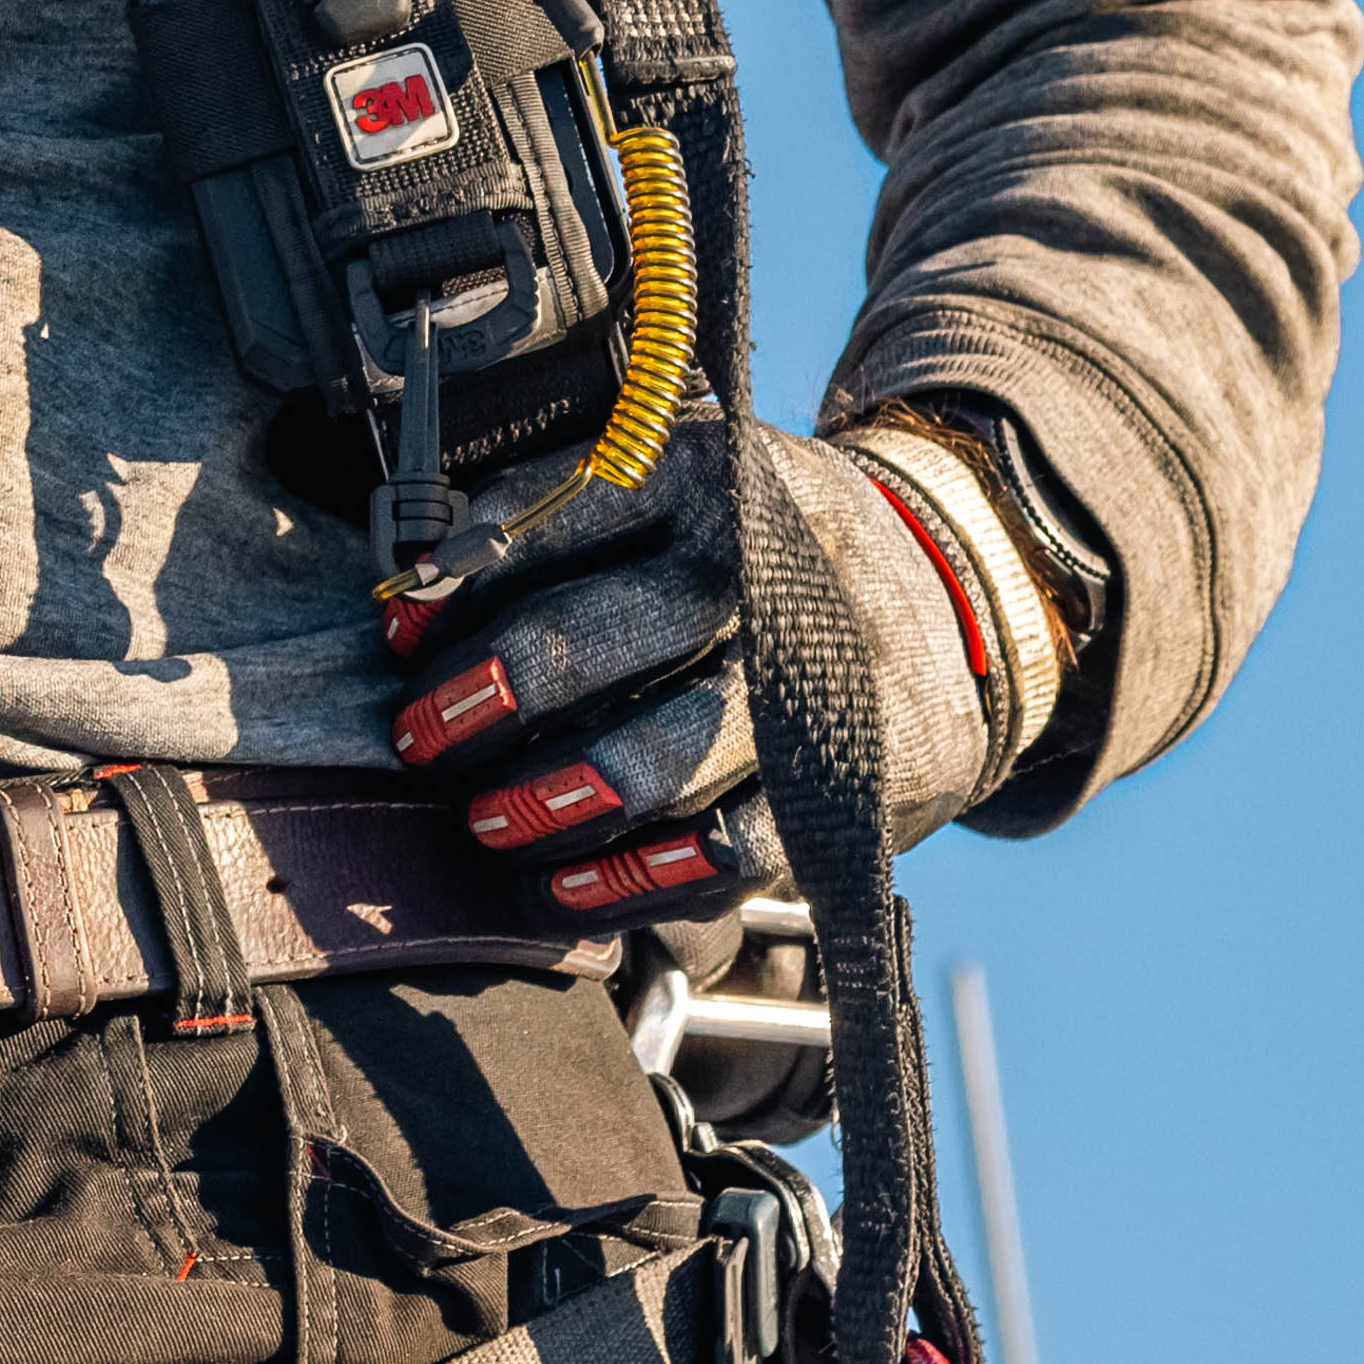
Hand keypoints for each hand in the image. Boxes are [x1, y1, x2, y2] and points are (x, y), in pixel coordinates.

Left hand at [377, 409, 1070, 916]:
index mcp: (710, 475)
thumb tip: (413, 583)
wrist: (966, 589)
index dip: (461, 582)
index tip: (397, 632)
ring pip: (652, 757)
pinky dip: (630, 882)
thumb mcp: (689, 477)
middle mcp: (765, 572)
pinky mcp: (844, 782)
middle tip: (416, 740)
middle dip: (478, 702)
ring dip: (545, 800)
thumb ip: (559, 508)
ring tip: (484, 816)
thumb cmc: (769, 542)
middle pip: (589, 642)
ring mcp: (812, 683)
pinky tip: (564, 887)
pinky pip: (721, 852)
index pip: (558, 516)